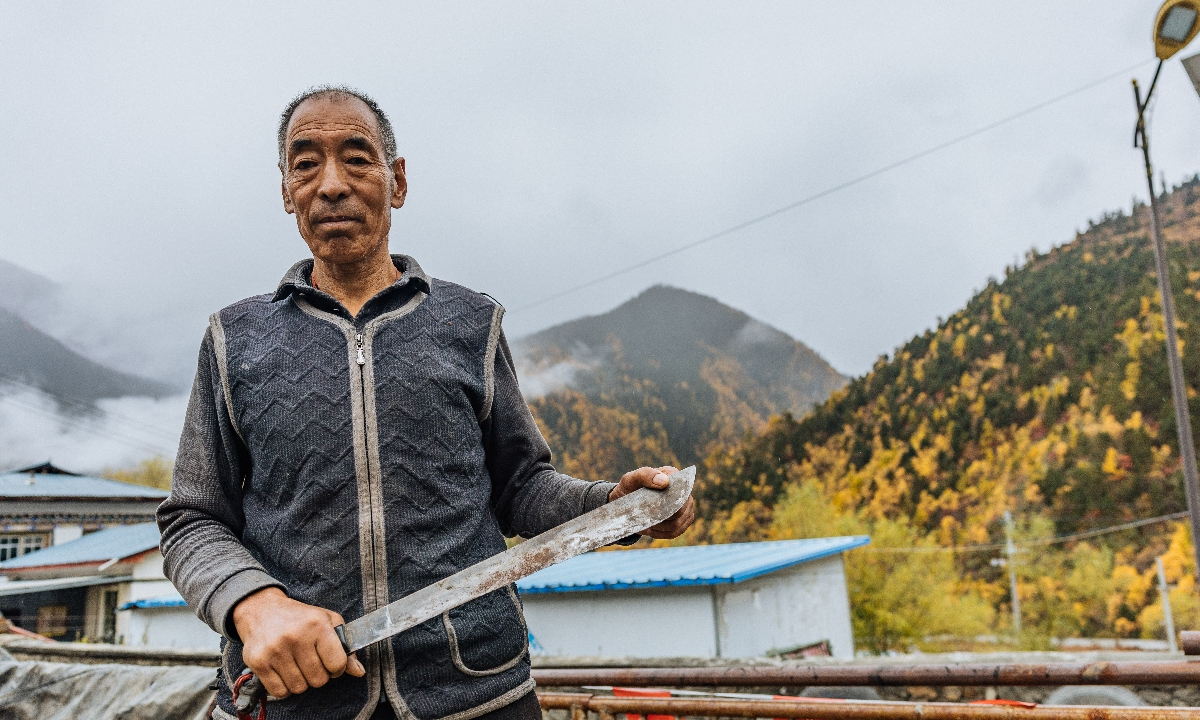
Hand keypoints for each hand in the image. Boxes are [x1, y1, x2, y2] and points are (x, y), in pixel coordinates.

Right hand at [232, 587, 365, 697]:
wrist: (261, 609)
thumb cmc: (298, 617)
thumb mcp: (326, 621)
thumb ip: (345, 647)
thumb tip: (359, 672)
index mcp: (317, 625)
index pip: (337, 664)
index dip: (337, 667)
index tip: (331, 662)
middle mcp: (296, 637)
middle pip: (319, 680)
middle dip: (318, 675)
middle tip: (311, 662)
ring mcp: (276, 650)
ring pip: (299, 688)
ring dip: (301, 681)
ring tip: (296, 665)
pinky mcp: (259, 662)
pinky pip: (280, 692)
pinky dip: (284, 687)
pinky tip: (283, 671)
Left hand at [608, 466, 694, 538]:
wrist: (625, 500)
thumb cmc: (629, 487)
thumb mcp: (631, 479)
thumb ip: (646, 475)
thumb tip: (665, 482)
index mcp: (673, 475)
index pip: (680, 493)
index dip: (668, 504)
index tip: (651, 508)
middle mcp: (682, 490)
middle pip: (680, 511)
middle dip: (662, 518)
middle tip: (646, 518)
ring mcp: (685, 506)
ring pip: (678, 524)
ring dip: (660, 527)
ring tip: (646, 523)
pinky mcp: (682, 520)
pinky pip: (676, 531)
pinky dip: (662, 533)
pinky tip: (651, 529)